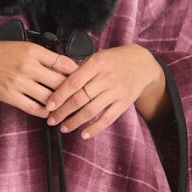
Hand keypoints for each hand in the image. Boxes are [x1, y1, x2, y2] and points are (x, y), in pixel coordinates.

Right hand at [0, 39, 79, 118]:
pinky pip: (34, 108)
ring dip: (60, 105)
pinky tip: (50, 113)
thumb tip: (63, 65)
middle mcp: (27, 66)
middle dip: (72, 91)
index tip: (83, 78)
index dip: (77, 72)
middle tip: (80, 97)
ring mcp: (19, 82)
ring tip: (67, 108)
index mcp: (33, 51)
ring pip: (49, 97)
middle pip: (60, 82)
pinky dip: (45, 112)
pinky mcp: (10, 96)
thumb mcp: (22, 46)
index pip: (64, 63)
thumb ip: (42, 55)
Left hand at [44, 44, 167, 138]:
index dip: (59, 96)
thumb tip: (57, 82)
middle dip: (62, 112)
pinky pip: (107, 119)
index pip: (73, 82)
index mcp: (97, 63)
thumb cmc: (115, 60)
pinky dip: (95, 128)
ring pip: (91, 111)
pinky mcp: (124, 103)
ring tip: (63, 128)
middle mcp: (107, 77)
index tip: (48, 106)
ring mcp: (116, 91)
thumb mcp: (97, 57)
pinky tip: (84, 134)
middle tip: (51, 120)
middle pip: (80, 99)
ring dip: (75, 122)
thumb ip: (80, 70)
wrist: (143, 64)